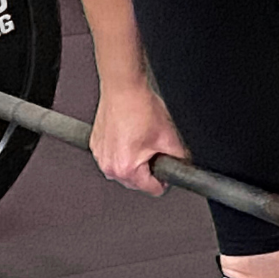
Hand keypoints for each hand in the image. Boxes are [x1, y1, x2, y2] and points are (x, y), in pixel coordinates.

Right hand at [89, 81, 187, 196]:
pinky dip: (123, 150)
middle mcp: (109, 166)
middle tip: (154, 147)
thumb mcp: (169, 137)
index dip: (165, 179)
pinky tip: (130, 134)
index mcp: (126, 168)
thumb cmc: (140, 107)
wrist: (124, 88)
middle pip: (137, 182)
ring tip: (141, 138)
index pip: (153, 189)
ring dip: (135, 160)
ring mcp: (100, 156)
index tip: (166, 168)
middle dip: (148, 168)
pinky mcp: (96, 145)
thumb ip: (179, 159)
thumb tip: (182, 167)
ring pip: (125, 169)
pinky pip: (114, 156)